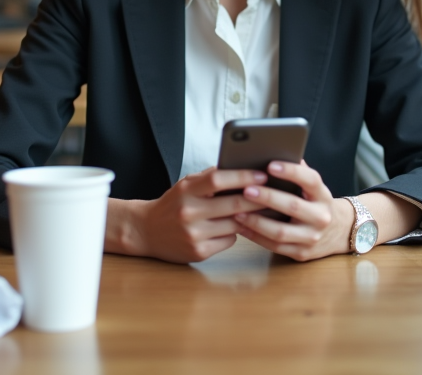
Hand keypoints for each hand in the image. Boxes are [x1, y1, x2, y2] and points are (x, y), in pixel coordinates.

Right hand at [118, 167, 267, 263]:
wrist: (146, 231)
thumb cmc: (173, 204)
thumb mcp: (186, 185)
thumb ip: (210, 178)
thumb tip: (243, 168)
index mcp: (186, 191)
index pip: (219, 179)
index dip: (243, 176)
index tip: (263, 174)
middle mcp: (189, 212)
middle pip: (233, 204)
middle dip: (258, 198)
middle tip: (275, 193)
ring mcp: (194, 234)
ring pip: (235, 224)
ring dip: (251, 217)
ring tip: (265, 209)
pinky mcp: (199, 252)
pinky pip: (228, 240)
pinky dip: (235, 232)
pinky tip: (235, 226)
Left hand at [233, 160, 353, 261]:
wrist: (339, 232)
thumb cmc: (316, 202)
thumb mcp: (314, 187)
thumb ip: (298, 172)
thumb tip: (273, 152)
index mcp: (323, 195)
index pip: (310, 180)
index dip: (291, 172)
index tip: (271, 165)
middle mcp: (321, 217)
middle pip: (293, 206)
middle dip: (268, 197)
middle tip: (246, 189)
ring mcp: (312, 238)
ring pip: (281, 232)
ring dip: (256, 221)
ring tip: (237, 211)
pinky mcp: (301, 253)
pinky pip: (275, 246)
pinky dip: (255, 237)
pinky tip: (241, 227)